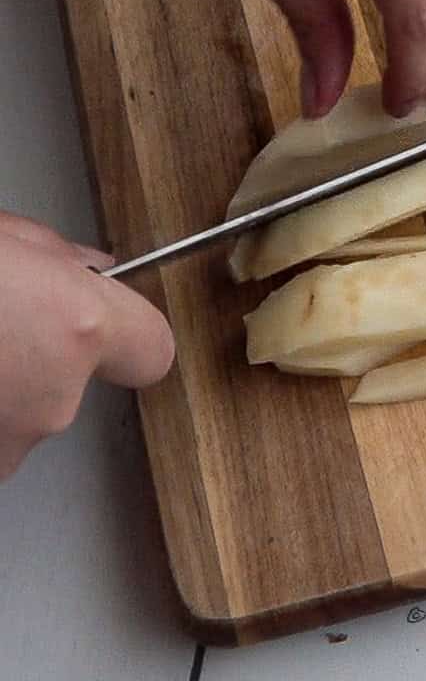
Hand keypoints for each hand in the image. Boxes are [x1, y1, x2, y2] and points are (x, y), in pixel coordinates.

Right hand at [0, 212, 173, 480]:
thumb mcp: (6, 237)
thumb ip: (58, 259)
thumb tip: (86, 271)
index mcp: (76, 325)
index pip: (155, 349)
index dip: (129, 333)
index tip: (104, 321)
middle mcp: (55, 395)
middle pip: (76, 384)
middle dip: (42, 358)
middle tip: (1, 322)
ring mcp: (9, 443)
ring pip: (25, 417)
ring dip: (3, 390)